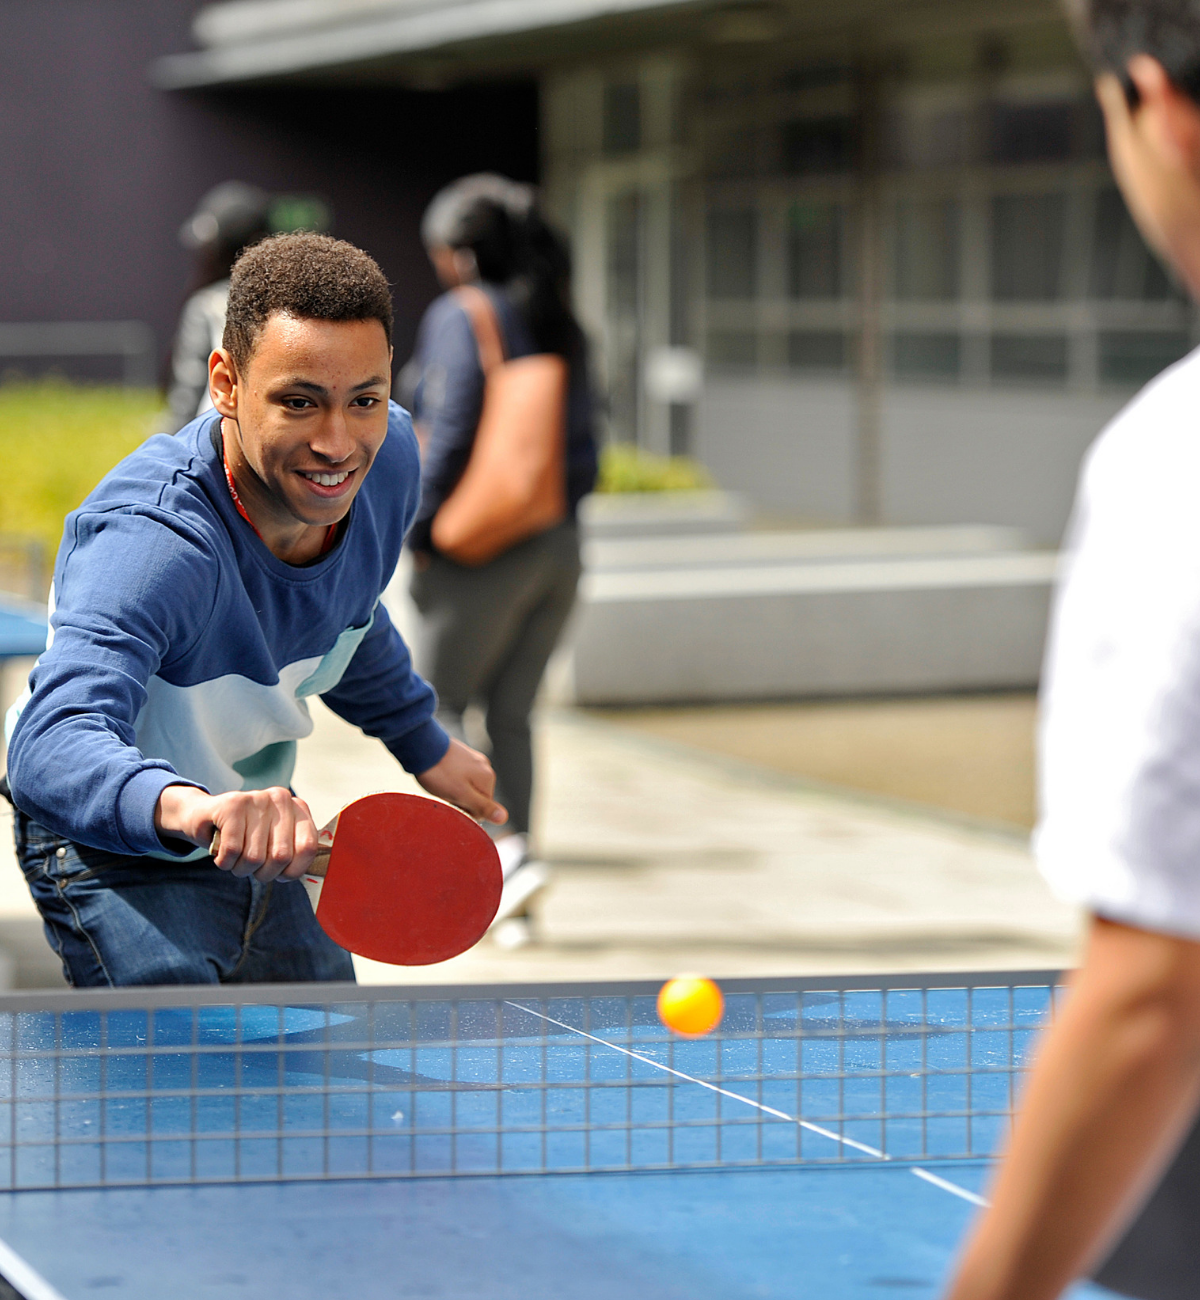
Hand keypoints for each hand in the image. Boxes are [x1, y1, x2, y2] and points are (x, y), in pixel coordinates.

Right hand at [155, 784, 319, 881]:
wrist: (203, 816)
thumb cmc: (244, 836)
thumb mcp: (273, 841)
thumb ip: (294, 852)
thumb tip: (308, 872)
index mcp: (297, 808)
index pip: (308, 848)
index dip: (293, 871)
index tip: (280, 874)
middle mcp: (280, 799)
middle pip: (281, 857)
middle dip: (263, 874)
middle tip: (251, 867)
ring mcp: (256, 798)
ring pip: (255, 857)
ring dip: (241, 869)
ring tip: (235, 858)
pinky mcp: (232, 804)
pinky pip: (233, 850)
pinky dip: (225, 862)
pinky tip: (222, 854)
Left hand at [416, 738, 507, 824]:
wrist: (421, 746)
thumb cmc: (440, 773)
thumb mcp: (461, 795)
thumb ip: (483, 807)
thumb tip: (504, 818)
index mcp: (488, 778)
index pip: (482, 809)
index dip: (465, 809)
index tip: (452, 800)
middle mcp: (485, 767)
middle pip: (476, 797)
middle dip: (460, 799)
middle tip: (444, 791)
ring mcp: (474, 759)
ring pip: (467, 786)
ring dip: (453, 789)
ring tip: (440, 782)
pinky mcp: (462, 754)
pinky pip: (460, 775)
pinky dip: (449, 779)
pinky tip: (439, 775)